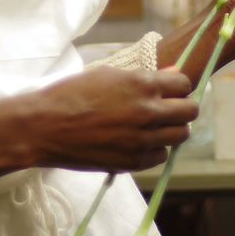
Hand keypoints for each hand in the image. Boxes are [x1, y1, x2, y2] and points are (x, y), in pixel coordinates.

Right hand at [24, 67, 196, 171]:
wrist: (44, 127)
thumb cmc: (71, 93)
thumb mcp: (107, 74)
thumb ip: (144, 77)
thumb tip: (172, 74)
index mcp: (142, 85)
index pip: (184, 84)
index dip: (178, 86)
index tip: (170, 90)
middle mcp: (149, 112)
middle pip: (190, 112)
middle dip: (182, 108)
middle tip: (169, 109)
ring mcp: (143, 139)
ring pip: (181, 136)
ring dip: (172, 129)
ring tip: (155, 126)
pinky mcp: (134, 161)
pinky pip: (161, 155)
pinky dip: (155, 148)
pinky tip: (140, 141)